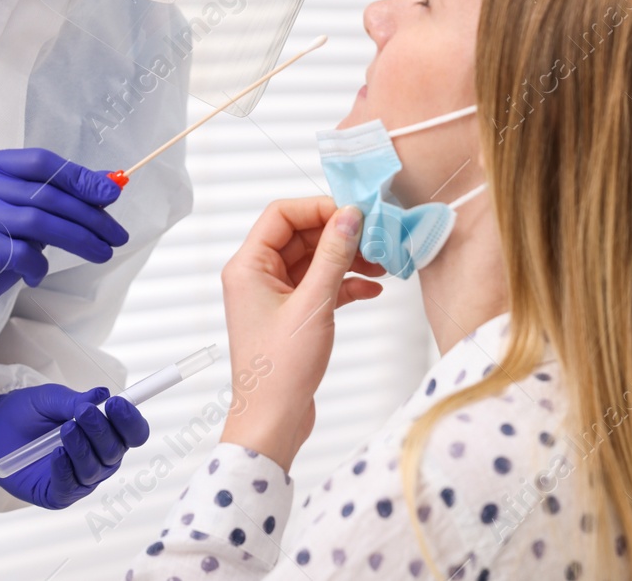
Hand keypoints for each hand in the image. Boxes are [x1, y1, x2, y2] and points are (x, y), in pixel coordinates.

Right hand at [0, 150, 125, 353]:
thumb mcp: (14, 222)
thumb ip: (49, 201)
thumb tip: (103, 187)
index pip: (39, 161)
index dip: (79, 176)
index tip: (111, 194)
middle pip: (44, 192)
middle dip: (89, 215)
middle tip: (116, 235)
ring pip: (37, 221)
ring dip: (78, 239)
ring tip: (100, 253)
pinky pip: (17, 250)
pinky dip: (36, 265)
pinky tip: (36, 274)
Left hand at [0, 383, 149, 508]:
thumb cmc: (27, 412)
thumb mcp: (49, 399)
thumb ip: (74, 400)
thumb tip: (102, 394)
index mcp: (106, 434)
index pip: (133, 433)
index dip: (130, 420)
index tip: (117, 404)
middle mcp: (99, 459)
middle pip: (116, 452)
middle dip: (102, 431)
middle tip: (84, 413)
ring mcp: (80, 479)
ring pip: (94, 470)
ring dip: (82, 449)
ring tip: (65, 429)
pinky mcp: (57, 494)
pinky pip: (69, 487)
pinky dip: (65, 470)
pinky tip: (56, 454)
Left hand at [218, 198, 383, 469]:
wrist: (272, 422)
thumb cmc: (280, 369)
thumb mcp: (313, 305)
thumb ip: (333, 256)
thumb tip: (350, 216)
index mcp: (248, 266)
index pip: (281, 215)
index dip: (319, 208)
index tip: (355, 214)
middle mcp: (257, 275)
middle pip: (301, 235)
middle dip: (340, 235)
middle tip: (376, 238)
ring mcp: (274, 296)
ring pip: (314, 261)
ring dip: (347, 260)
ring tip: (382, 264)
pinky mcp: (292, 315)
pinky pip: (320, 286)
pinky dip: (344, 284)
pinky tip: (372, 289)